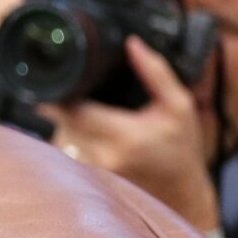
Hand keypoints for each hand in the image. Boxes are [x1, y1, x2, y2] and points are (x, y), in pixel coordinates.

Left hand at [41, 38, 222, 231]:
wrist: (180, 193)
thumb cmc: (180, 149)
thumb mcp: (178, 106)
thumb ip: (155, 73)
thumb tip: (132, 44)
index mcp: (125, 136)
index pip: (73, 112)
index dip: (58, 96)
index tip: (56, 83)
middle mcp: (104, 156)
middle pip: (61, 123)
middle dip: (61, 105)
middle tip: (69, 93)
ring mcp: (93, 171)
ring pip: (59, 138)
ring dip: (63, 123)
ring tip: (79, 113)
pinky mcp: (87, 180)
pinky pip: (64, 153)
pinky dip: (68, 139)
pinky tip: (84, 133)